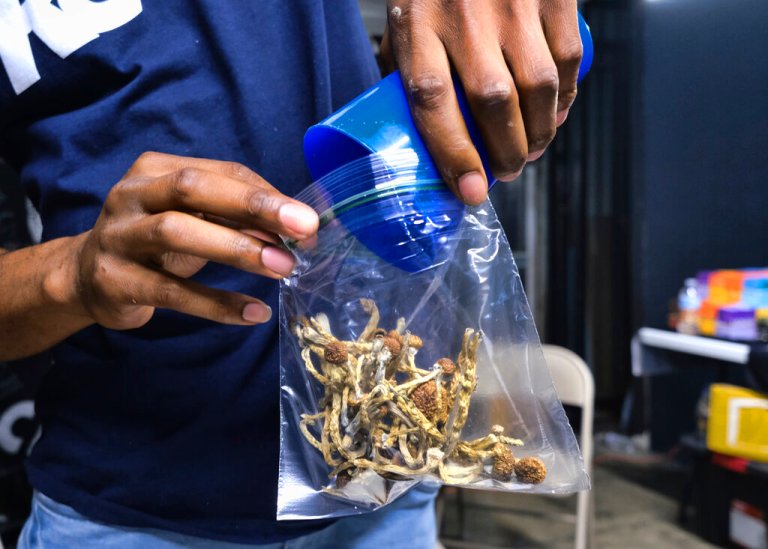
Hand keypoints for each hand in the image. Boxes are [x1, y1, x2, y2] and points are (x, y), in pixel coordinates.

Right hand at [72, 152, 317, 329]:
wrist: (87, 278)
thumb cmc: (155, 242)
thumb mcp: (192, 219)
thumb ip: (235, 218)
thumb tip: (295, 231)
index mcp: (157, 169)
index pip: (222, 171)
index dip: (268, 195)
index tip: (308, 220)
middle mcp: (132, 194)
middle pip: (194, 188)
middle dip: (254, 206)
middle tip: (303, 228)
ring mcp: (118, 236)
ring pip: (177, 232)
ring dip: (237, 249)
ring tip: (282, 267)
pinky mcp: (114, 280)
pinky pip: (171, 292)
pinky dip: (216, 303)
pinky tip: (254, 312)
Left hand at [380, 0, 581, 204]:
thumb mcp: (405, 21)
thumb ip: (410, 71)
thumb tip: (423, 137)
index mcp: (418, 25)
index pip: (432, 100)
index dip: (453, 153)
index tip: (469, 190)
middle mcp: (466, 15)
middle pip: (493, 102)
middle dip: (506, 153)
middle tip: (506, 172)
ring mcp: (513, 3)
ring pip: (538, 88)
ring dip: (540, 134)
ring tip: (531, 151)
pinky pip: (567, 60)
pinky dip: (565, 99)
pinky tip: (555, 115)